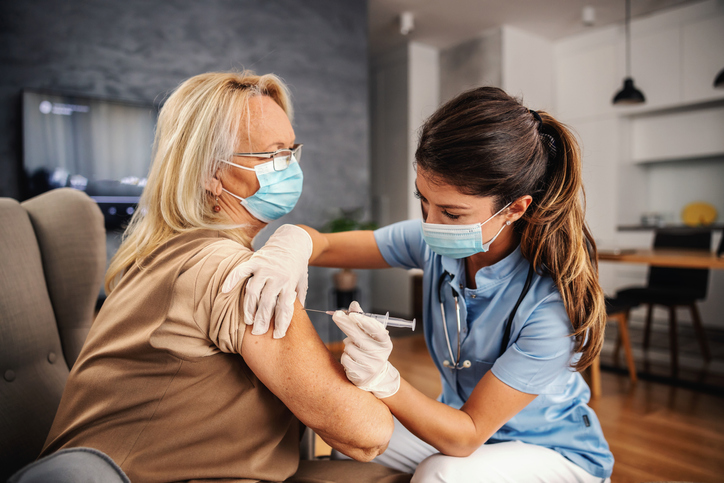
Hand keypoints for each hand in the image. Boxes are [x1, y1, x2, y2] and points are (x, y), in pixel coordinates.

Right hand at [222, 224, 311, 338]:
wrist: (293, 242)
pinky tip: (225, 290)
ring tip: (247, 320)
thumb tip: (296, 318)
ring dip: (249, 308)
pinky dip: (232, 280)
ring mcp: (265, 268)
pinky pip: (241, 271)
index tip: (277, 335)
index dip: (281, 323)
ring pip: (253, 291)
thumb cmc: (298, 266)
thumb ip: (298, 298)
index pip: (284, 307)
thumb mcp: (302, 282)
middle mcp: (277, 276)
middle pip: (267, 303)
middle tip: (257, 332)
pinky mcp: (255, 260)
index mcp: (290, 283)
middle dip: (262, 320)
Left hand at [332, 301, 399, 398]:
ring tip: (355, 348)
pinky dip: (345, 356)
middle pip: (358, 336)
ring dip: (347, 345)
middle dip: (345, 324)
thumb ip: (362, 319)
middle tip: (336, 315)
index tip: (352, 314)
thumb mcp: (370, 334)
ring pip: (349, 348)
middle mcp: (380, 354)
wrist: (376, 375)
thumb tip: (354, 304)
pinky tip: (353, 359)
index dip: (363, 321)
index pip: (375, 329)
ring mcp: (371, 366)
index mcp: (385, 342)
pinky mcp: (361, 376)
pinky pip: (345, 359)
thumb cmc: (371, 348)